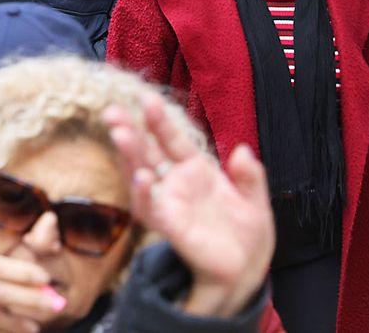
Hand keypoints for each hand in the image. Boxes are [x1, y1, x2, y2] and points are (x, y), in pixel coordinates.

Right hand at [105, 94, 273, 317]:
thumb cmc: (246, 233)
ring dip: (130, 156)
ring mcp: (169, 203)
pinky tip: (143, 177)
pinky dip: (145, 193)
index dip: (159, 121)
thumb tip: (242, 150)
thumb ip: (250, 177)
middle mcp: (175, 183)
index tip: (147, 99)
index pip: (172, 140)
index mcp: (195, 169)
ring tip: (120, 134)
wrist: (245, 269)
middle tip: (113, 112)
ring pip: (141, 175)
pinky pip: (152, 208)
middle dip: (130, 132)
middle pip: (147, 152)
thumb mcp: (255, 200)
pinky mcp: (169, 226)